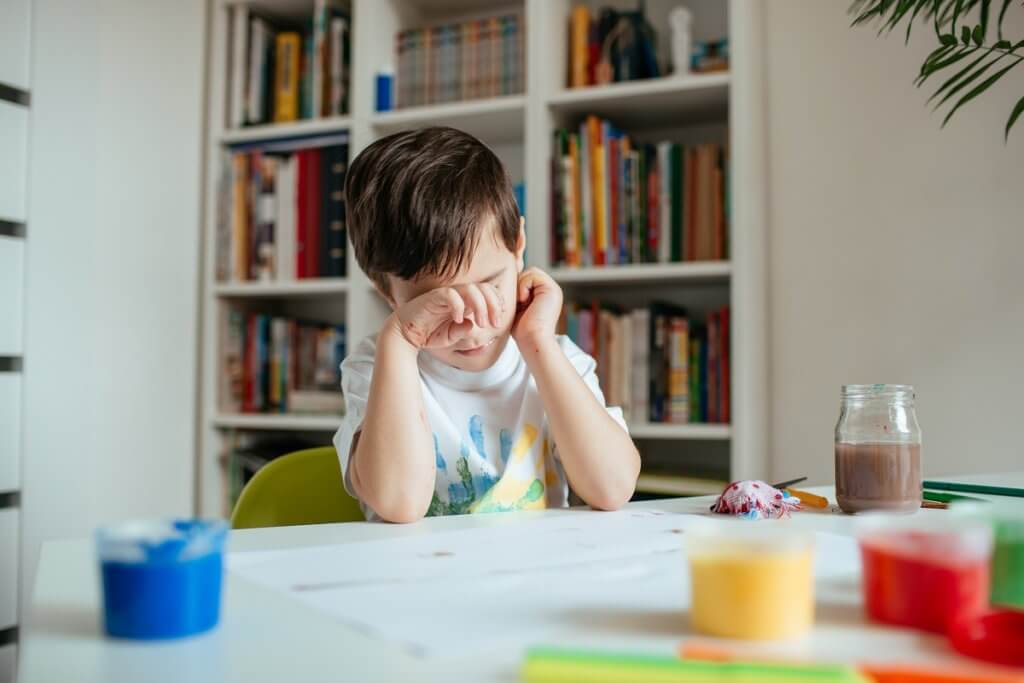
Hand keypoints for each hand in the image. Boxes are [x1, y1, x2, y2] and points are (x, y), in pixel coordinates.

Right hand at [388, 283, 504, 349]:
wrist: (405, 335)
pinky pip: (450, 295)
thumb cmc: (429, 333)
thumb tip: (473, 325)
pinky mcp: (433, 297)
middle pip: (483, 288)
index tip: (499, 320)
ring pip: (470, 289)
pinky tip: (459, 319)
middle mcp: (457, 294)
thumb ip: (464, 332)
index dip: (497, 303)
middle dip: (493, 305)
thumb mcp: (452, 336)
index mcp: (465, 301)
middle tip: (495, 324)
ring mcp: (446, 294)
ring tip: (481, 323)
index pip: (487, 292)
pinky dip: (459, 306)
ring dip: (481, 306)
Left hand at [512, 267, 562, 346]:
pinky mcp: (551, 289)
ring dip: (520, 286)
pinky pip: (532, 275)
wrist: (532, 340)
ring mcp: (553, 289)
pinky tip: (524, 301)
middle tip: (518, 304)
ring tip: (522, 303)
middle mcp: (551, 291)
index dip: (517, 288)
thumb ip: (518, 294)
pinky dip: (523, 287)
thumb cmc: (523, 330)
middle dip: (518, 286)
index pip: (527, 278)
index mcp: (545, 295)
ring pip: (530, 272)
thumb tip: (509, 280)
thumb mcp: (518, 308)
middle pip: (528, 273)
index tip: (516, 305)